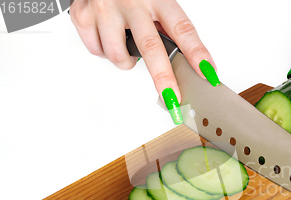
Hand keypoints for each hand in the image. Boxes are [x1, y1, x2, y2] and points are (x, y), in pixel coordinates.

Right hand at [69, 0, 218, 123]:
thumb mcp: (153, 0)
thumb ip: (165, 25)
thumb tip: (186, 60)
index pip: (182, 29)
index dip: (197, 53)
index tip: (208, 73)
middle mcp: (131, 1)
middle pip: (151, 47)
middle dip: (163, 78)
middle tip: (173, 99)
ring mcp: (105, 8)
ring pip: (118, 55)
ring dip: (126, 61)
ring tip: (127, 46)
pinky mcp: (82, 16)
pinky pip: (96, 50)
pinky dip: (103, 50)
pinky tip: (108, 35)